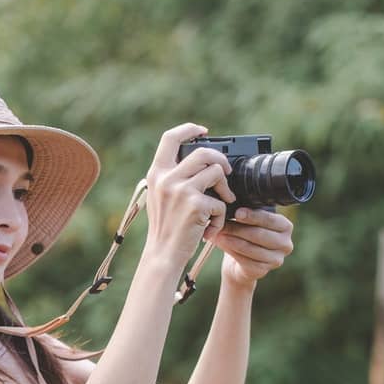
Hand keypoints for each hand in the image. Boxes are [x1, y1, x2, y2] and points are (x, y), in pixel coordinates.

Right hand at [144, 122, 234, 257]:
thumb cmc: (166, 228)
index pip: (170, 138)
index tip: (203, 132)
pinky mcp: (195, 205)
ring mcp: (181, 190)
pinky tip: (211, 228)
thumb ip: (173, 177)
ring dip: (225, 189)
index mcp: (157, 173)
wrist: (163, 254)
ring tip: (223, 204)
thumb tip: (201, 162)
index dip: (188, 129)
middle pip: (203, 152)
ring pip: (216, 172)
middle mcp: (167, 178)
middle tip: (227, 172)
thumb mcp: (160, 197)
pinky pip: (220, 202)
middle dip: (221, 160)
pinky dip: (220, 217)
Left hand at [211, 206, 294, 287]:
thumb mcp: (250, 222)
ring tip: (218, 233)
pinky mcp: (263, 271)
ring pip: (251, 248)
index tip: (237, 213)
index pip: (270, 220)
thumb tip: (232, 207)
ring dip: (232, 240)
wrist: (241, 262)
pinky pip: (245, 260)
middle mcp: (286, 244)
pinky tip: (221, 244)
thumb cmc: (247, 235)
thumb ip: (247, 214)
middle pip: (260, 235)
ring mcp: (276, 260)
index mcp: (286, 227)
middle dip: (239, 228)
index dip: (253, 216)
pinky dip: (231, 251)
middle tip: (222, 224)